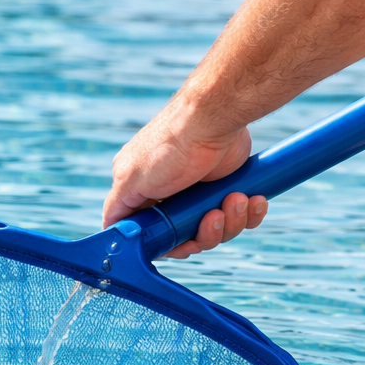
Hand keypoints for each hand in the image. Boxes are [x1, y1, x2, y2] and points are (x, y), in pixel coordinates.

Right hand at [102, 100, 268, 257]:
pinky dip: (249, 213)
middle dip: (205, 234)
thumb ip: (117, 208)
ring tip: (235, 199)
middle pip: (189, 238)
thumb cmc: (169, 146)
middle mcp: (171, 196)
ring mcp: (201, 193)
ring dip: (230, 222)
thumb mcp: (129, 179)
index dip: (170, 246)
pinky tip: (253, 199)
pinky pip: (241, 216)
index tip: (182, 245)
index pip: (154, 237)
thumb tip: (111, 232)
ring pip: (217, 230)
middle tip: (213, 216)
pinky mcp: (227, 186)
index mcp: (144, 195)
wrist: (213, 118)